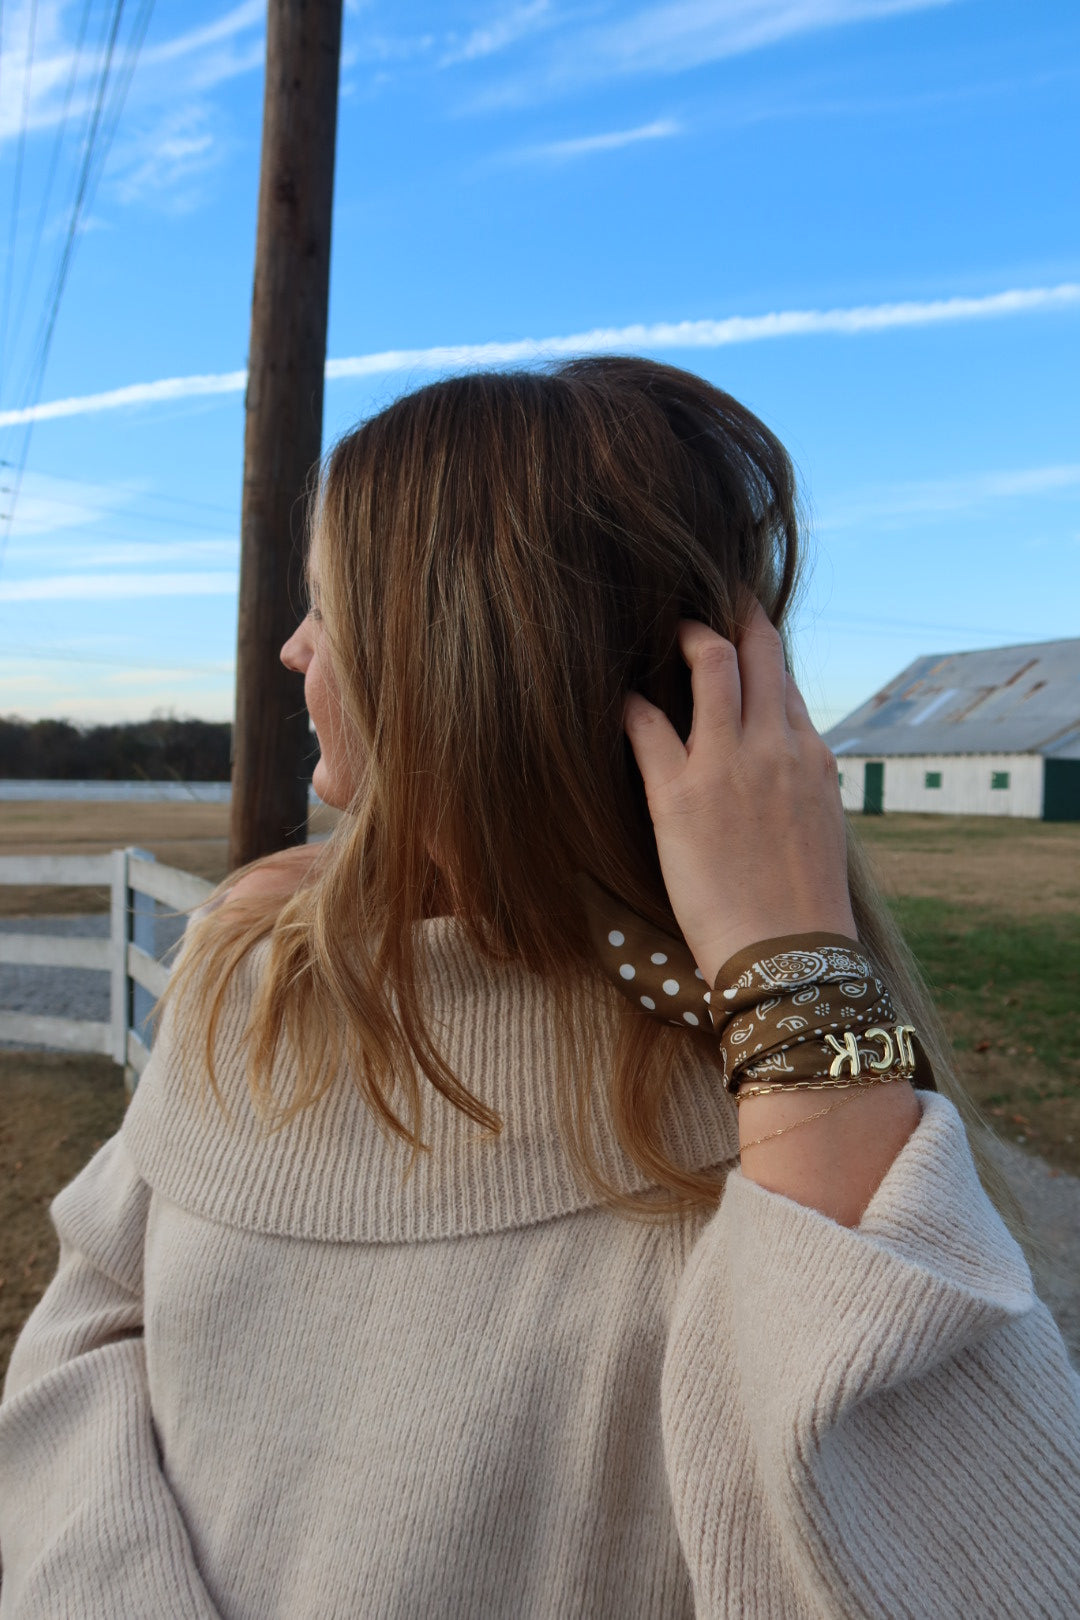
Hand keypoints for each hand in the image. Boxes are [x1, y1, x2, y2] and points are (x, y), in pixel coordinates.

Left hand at [622, 601, 856, 989]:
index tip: (738, 631)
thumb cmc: (801, 907)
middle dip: (731, 612)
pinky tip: (615, 697)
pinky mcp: (681, 794)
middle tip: (704, 595)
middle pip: (757, 649)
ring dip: (685, 636)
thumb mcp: (819, 831)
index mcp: (812, 757)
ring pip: (712, 663)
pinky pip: (646, 724)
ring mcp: (729, 763)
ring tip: (663, 630)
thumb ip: (800, 785)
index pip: (784, 680)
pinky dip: (628, 702)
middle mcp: (776, 746)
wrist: (789, 955)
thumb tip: (784, 769)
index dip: (759, 648)